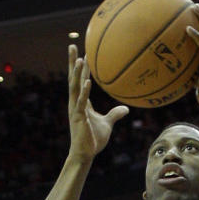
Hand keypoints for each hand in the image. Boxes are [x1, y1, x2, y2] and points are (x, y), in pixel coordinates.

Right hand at [66, 45, 126, 159]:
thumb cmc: (93, 139)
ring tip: (80, 59)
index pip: (80, 80)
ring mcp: (75, 109)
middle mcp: (75, 102)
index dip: (82, 67)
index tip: (84, 52)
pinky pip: (81, 102)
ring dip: (77, 73)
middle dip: (73, 62)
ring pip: (74, 87)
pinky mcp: (78, 118)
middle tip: (72, 45)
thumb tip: (126, 109)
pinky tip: (88, 81)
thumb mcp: (107, 123)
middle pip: (73, 78)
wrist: (85, 154)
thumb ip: (115, 114)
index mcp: (81, 102)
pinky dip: (84, 91)